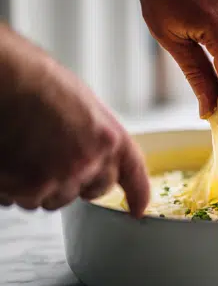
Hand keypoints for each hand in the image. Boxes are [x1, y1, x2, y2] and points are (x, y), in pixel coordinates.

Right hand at [0, 27, 149, 215]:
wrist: (2, 77)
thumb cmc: (31, 77)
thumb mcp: (78, 101)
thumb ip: (91, 133)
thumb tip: (87, 149)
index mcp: (106, 137)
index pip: (131, 173)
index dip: (136, 194)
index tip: (137, 208)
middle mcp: (87, 162)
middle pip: (88, 191)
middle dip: (72, 182)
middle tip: (49, 157)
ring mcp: (58, 179)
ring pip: (51, 198)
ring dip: (36, 184)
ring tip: (20, 148)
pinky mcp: (29, 188)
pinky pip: (22, 199)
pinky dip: (11, 185)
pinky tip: (7, 157)